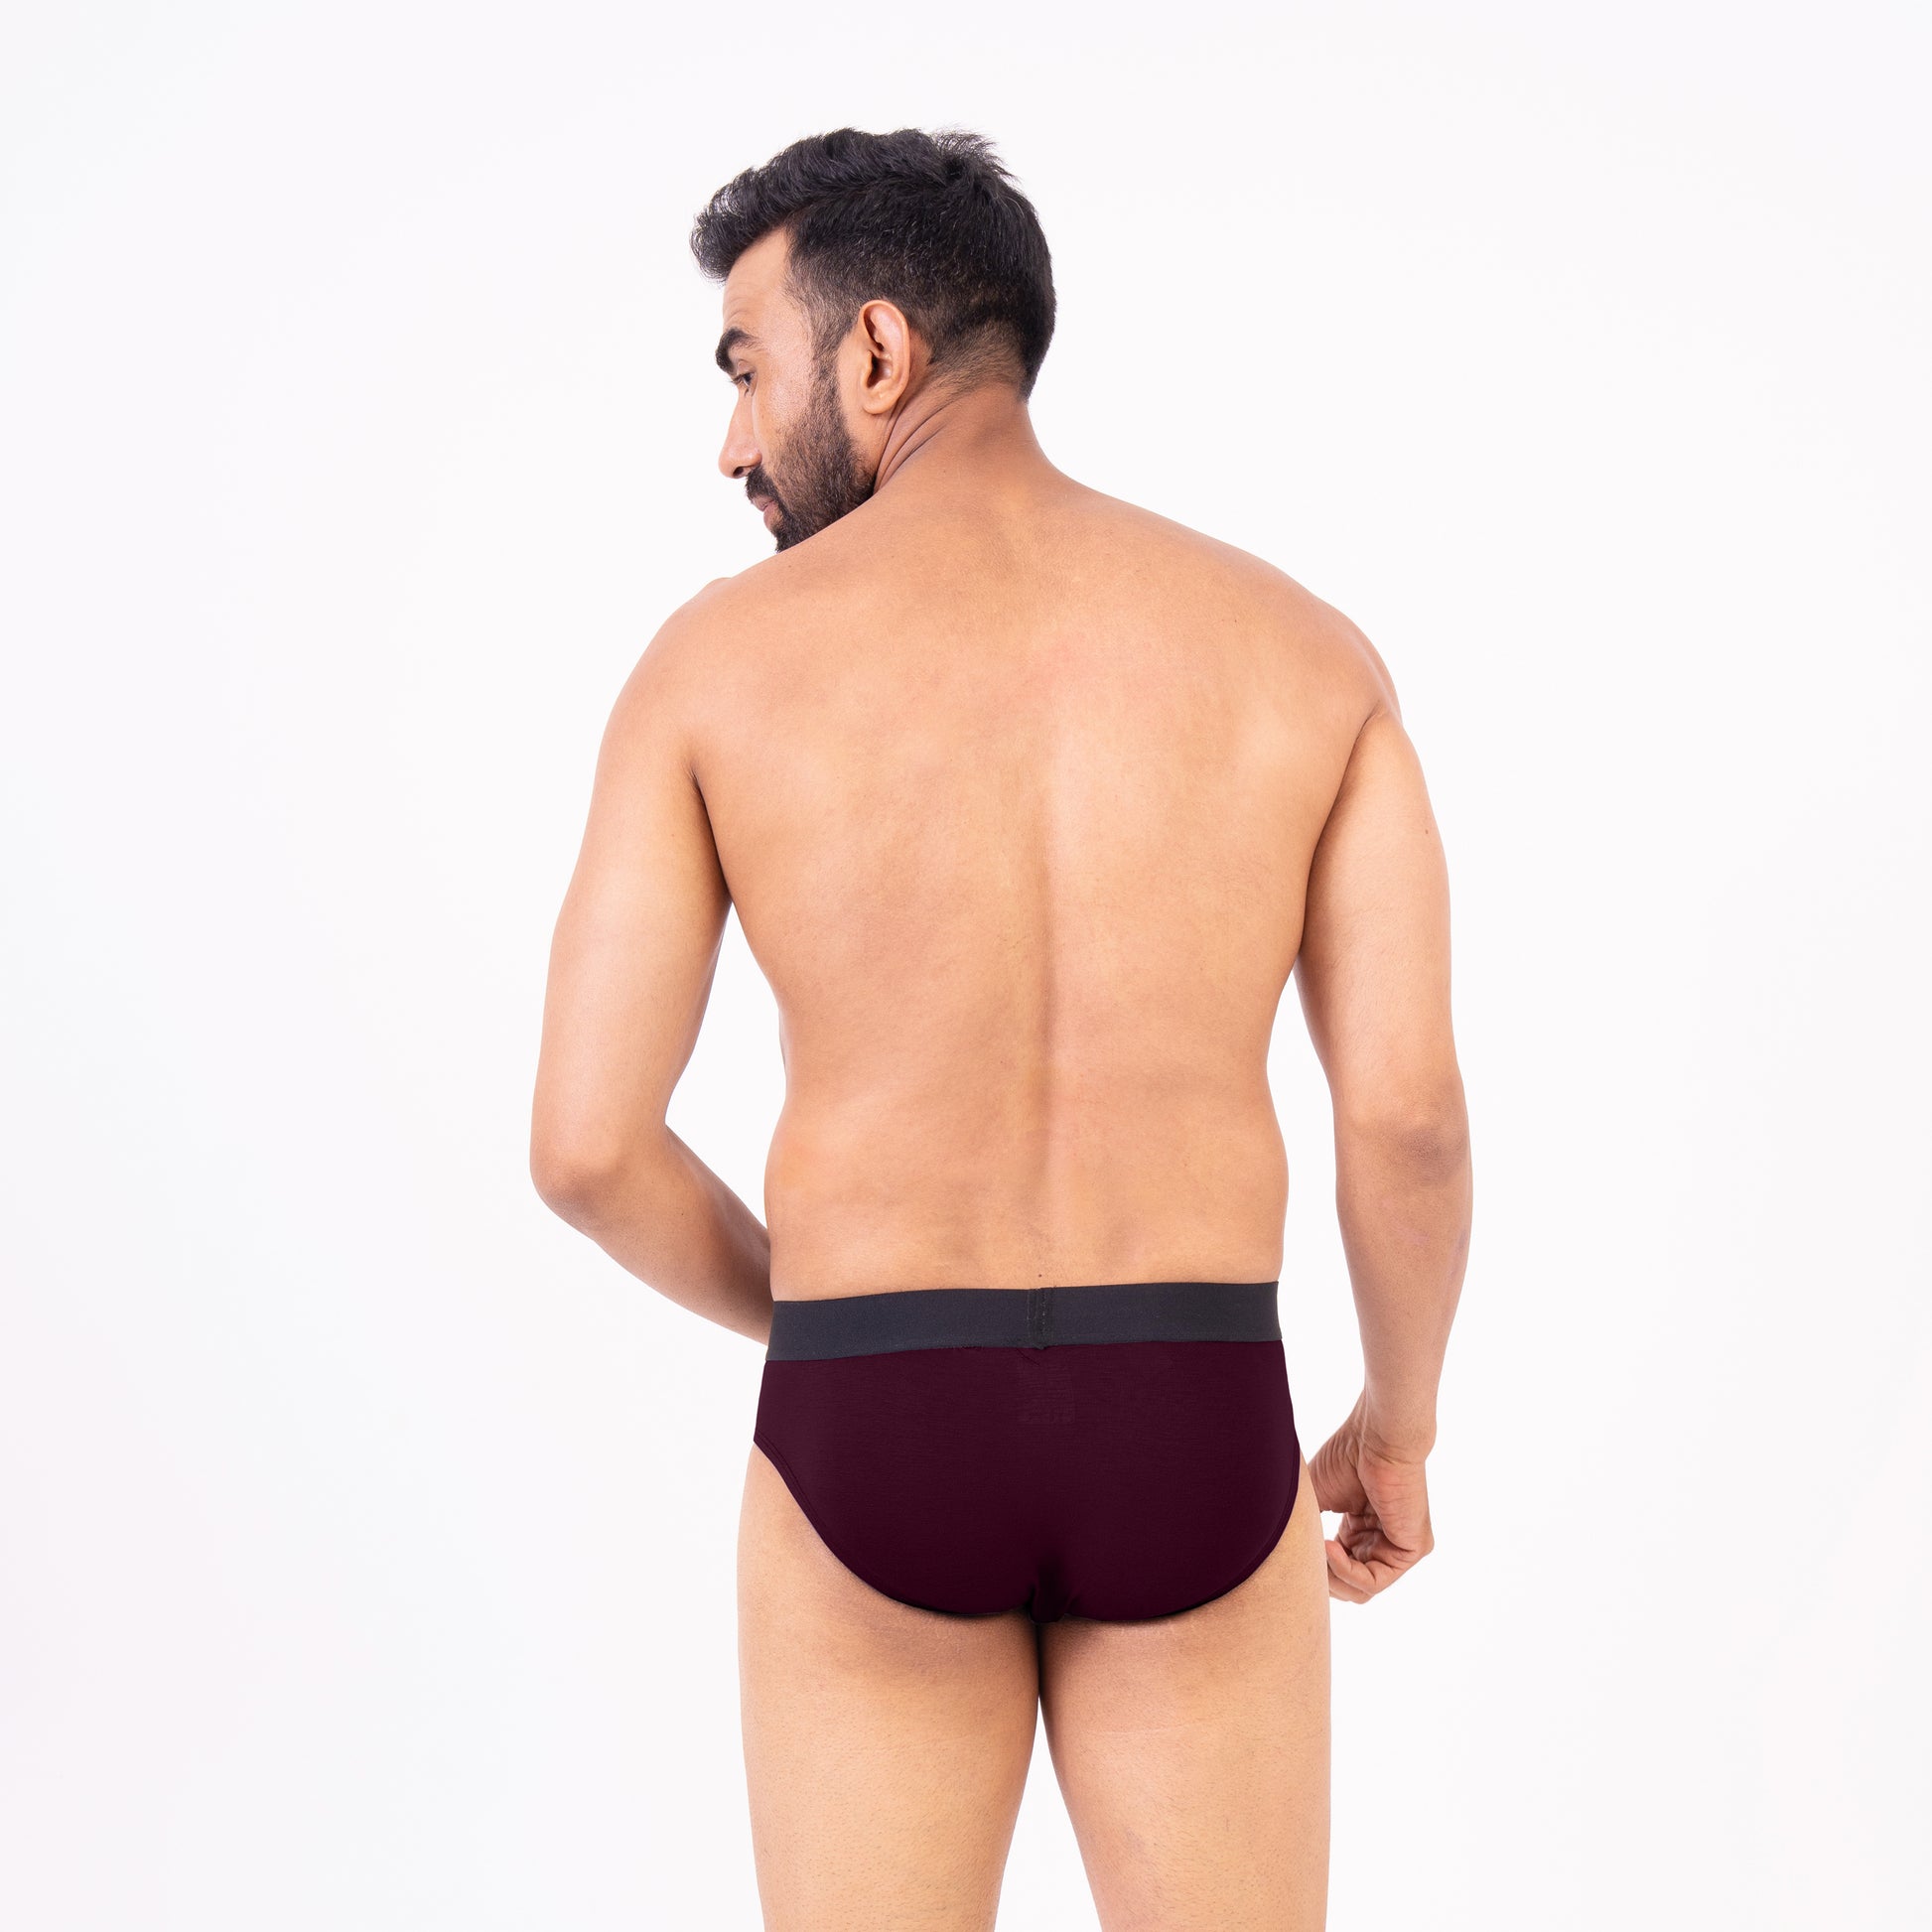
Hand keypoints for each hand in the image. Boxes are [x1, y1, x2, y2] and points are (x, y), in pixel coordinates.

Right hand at [1308, 1393, 1434, 1602]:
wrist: (1376, 1436)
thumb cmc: (1346, 1456)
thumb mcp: (1315, 1498)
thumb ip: (1304, 1529)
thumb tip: (1281, 1555)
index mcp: (1361, 1530)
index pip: (1338, 1570)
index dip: (1314, 1570)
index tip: (1291, 1557)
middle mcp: (1381, 1542)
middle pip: (1349, 1588)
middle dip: (1322, 1582)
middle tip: (1300, 1565)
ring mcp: (1398, 1548)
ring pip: (1360, 1590)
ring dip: (1330, 1578)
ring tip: (1313, 1554)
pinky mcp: (1412, 1550)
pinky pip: (1374, 1580)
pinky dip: (1346, 1571)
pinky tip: (1328, 1548)